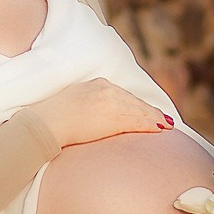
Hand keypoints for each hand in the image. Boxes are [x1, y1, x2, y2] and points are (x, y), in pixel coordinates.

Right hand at [27, 78, 175, 147]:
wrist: (47, 122)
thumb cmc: (54, 116)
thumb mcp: (74, 100)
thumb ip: (89, 103)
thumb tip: (95, 114)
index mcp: (98, 84)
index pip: (124, 95)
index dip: (138, 105)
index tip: (147, 111)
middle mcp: (107, 89)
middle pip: (135, 102)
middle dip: (150, 112)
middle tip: (164, 120)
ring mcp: (111, 102)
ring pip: (139, 111)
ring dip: (154, 119)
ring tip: (166, 125)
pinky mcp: (113, 117)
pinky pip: (137, 121)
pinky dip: (150, 124)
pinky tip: (159, 129)